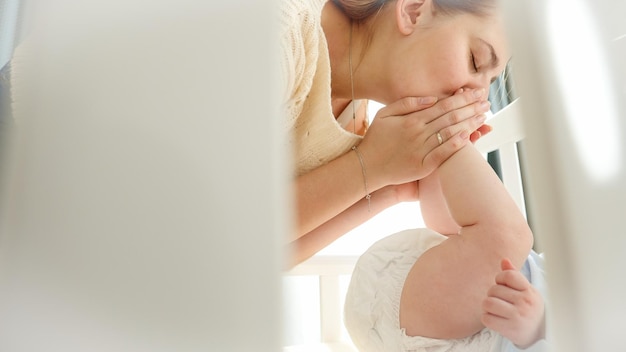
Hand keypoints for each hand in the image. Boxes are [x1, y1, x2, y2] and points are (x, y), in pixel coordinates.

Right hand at [357, 89, 490, 189]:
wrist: (366, 167)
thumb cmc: (375, 140)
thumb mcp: (384, 114)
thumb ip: (406, 104)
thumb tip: (430, 98)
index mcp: (412, 119)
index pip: (443, 105)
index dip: (462, 98)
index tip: (476, 92)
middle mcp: (419, 133)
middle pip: (451, 117)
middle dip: (471, 108)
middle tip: (487, 102)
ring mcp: (421, 150)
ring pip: (450, 133)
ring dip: (469, 124)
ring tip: (484, 117)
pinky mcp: (423, 166)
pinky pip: (443, 153)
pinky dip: (456, 145)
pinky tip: (469, 137)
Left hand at [481, 259, 545, 347]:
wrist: (539, 334)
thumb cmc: (529, 308)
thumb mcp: (526, 290)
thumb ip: (514, 275)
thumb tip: (504, 260)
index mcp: (529, 290)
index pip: (508, 275)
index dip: (500, 278)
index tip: (503, 285)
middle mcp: (525, 302)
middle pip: (493, 289)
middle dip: (492, 294)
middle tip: (500, 301)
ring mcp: (517, 316)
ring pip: (487, 303)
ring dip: (487, 306)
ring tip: (496, 310)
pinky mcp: (509, 329)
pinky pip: (486, 318)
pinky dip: (487, 318)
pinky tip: (495, 319)